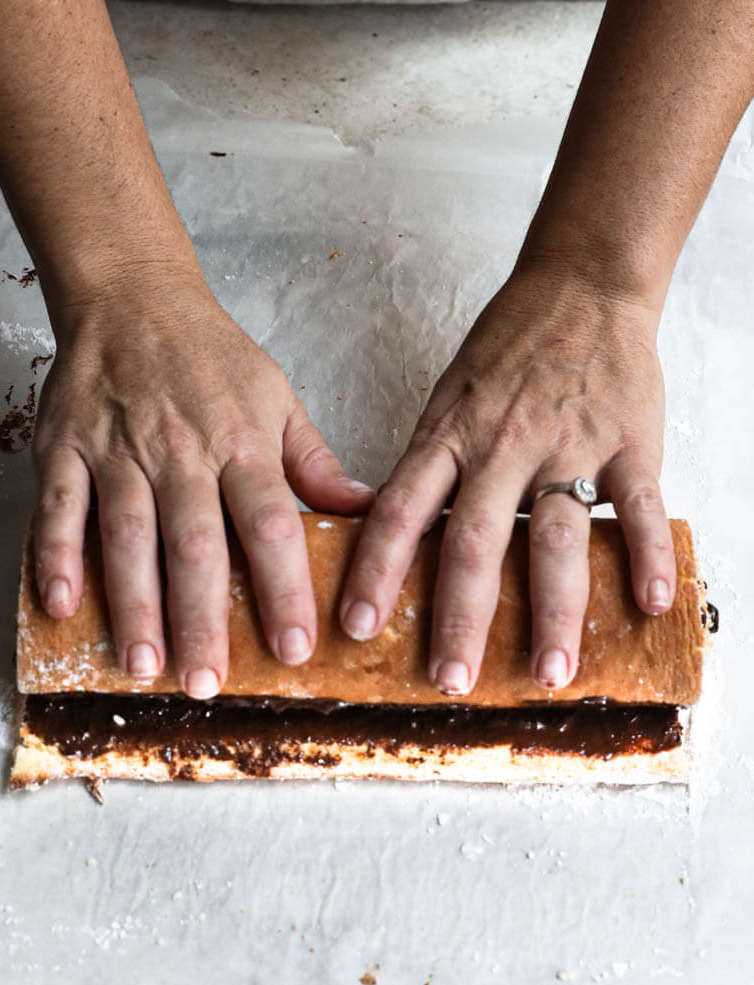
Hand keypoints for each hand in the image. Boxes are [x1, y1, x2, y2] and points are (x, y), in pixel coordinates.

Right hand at [32, 269, 373, 696]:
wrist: (132, 298)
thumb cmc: (210, 358)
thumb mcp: (277, 400)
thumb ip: (315, 464)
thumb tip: (367, 512)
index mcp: (242, 442)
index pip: (270, 524)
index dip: (283, 588)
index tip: (295, 648)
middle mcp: (182, 450)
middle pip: (195, 544)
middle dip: (202, 618)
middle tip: (207, 682)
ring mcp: (119, 449)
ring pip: (128, 534)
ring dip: (134, 604)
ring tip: (145, 665)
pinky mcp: (65, 447)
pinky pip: (59, 506)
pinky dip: (57, 555)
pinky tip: (63, 606)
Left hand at [339, 266, 674, 693]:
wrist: (580, 284)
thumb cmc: (507, 351)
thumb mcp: (448, 399)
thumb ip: (429, 468)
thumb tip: (392, 539)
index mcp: (450, 435)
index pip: (401, 512)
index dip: (376, 572)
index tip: (358, 627)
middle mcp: (503, 445)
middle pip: (476, 542)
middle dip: (462, 618)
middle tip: (451, 680)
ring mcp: (568, 443)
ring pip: (556, 538)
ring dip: (554, 612)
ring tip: (549, 672)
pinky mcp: (629, 440)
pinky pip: (639, 505)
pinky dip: (646, 555)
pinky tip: (647, 605)